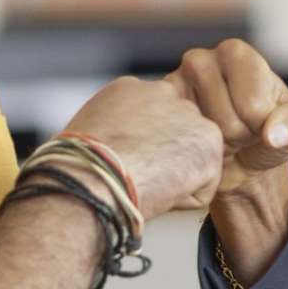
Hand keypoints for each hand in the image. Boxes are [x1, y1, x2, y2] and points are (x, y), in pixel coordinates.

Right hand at [59, 76, 225, 222]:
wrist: (92, 178)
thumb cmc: (78, 168)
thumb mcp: (91, 134)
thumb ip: (117, 131)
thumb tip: (123, 152)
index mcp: (130, 89)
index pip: (152, 120)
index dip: (143, 150)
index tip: (127, 165)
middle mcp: (162, 92)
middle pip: (177, 134)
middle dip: (167, 158)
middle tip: (141, 178)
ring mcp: (189, 114)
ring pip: (191, 159)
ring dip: (175, 178)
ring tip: (146, 184)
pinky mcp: (209, 140)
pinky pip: (202, 185)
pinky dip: (184, 199)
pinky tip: (159, 193)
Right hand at [169, 39, 287, 280]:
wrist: (239, 159)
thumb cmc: (270, 133)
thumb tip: (272, 134)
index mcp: (237, 53)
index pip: (253, 106)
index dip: (261, 127)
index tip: (261, 124)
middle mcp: (200, 60)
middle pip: (224, 121)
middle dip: (238, 138)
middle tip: (238, 134)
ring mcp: (172, 87)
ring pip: (200, 135)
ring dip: (215, 147)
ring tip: (219, 137)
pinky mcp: (154, 113)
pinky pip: (178, 143)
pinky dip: (193, 153)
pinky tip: (198, 143)